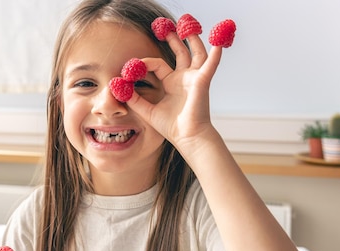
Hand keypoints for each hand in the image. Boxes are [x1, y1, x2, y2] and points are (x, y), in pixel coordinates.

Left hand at [127, 32, 222, 148]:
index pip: (158, 64)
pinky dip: (216, 53)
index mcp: (171, 83)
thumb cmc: (171, 127)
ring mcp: (194, 78)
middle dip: (173, 38)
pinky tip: (219, 41)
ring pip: (196, 52)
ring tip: (187, 23)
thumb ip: (134, 99)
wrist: (187, 138)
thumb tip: (119, 87)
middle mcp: (184, 78)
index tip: (131, 65)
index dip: (144, 62)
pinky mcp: (202, 81)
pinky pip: (211, 64)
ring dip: (192, 38)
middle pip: (180, 52)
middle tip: (164, 24)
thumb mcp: (147, 111)